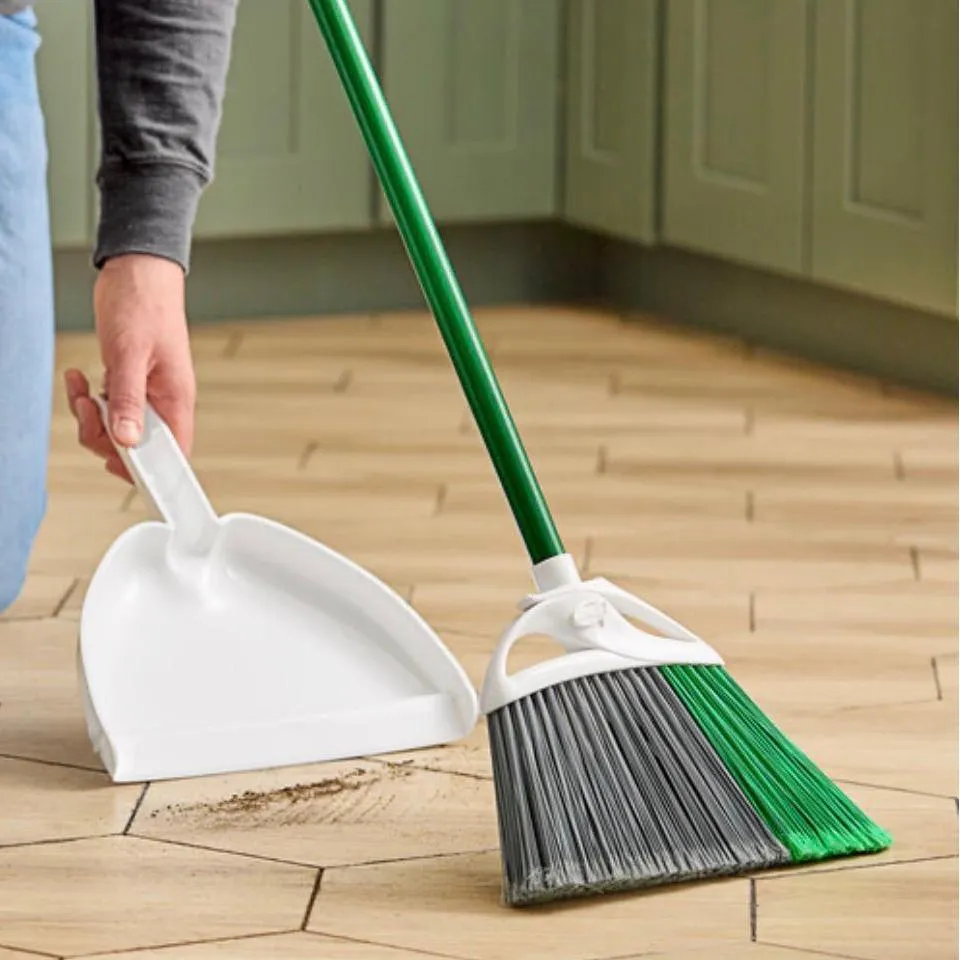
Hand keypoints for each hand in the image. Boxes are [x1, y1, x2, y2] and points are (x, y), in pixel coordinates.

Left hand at [64, 254, 195, 482]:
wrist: (138, 271)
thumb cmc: (144, 304)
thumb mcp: (130, 353)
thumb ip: (128, 399)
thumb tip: (125, 440)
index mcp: (177, 399)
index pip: (172, 455)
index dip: (147, 470)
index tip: (118, 465)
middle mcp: (164, 402)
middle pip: (138, 448)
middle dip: (104, 438)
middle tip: (89, 411)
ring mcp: (147, 394)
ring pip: (118, 431)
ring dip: (92, 418)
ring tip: (82, 390)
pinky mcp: (130, 384)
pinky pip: (109, 410)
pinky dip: (90, 402)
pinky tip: (83, 381)